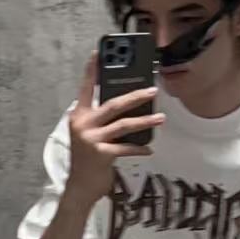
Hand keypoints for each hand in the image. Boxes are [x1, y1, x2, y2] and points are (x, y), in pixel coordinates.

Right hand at [65, 53, 164, 206]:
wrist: (80, 186)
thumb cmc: (88, 158)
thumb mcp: (89, 134)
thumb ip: (102, 120)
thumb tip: (128, 105)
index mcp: (79, 116)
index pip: (86, 88)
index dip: (92, 70)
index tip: (98, 53)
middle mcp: (83, 124)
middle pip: (113, 104)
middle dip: (135, 96)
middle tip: (152, 89)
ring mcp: (91, 139)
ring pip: (123, 124)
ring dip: (145, 121)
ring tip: (160, 118)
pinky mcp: (101, 154)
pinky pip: (126, 148)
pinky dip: (139, 148)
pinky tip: (149, 148)